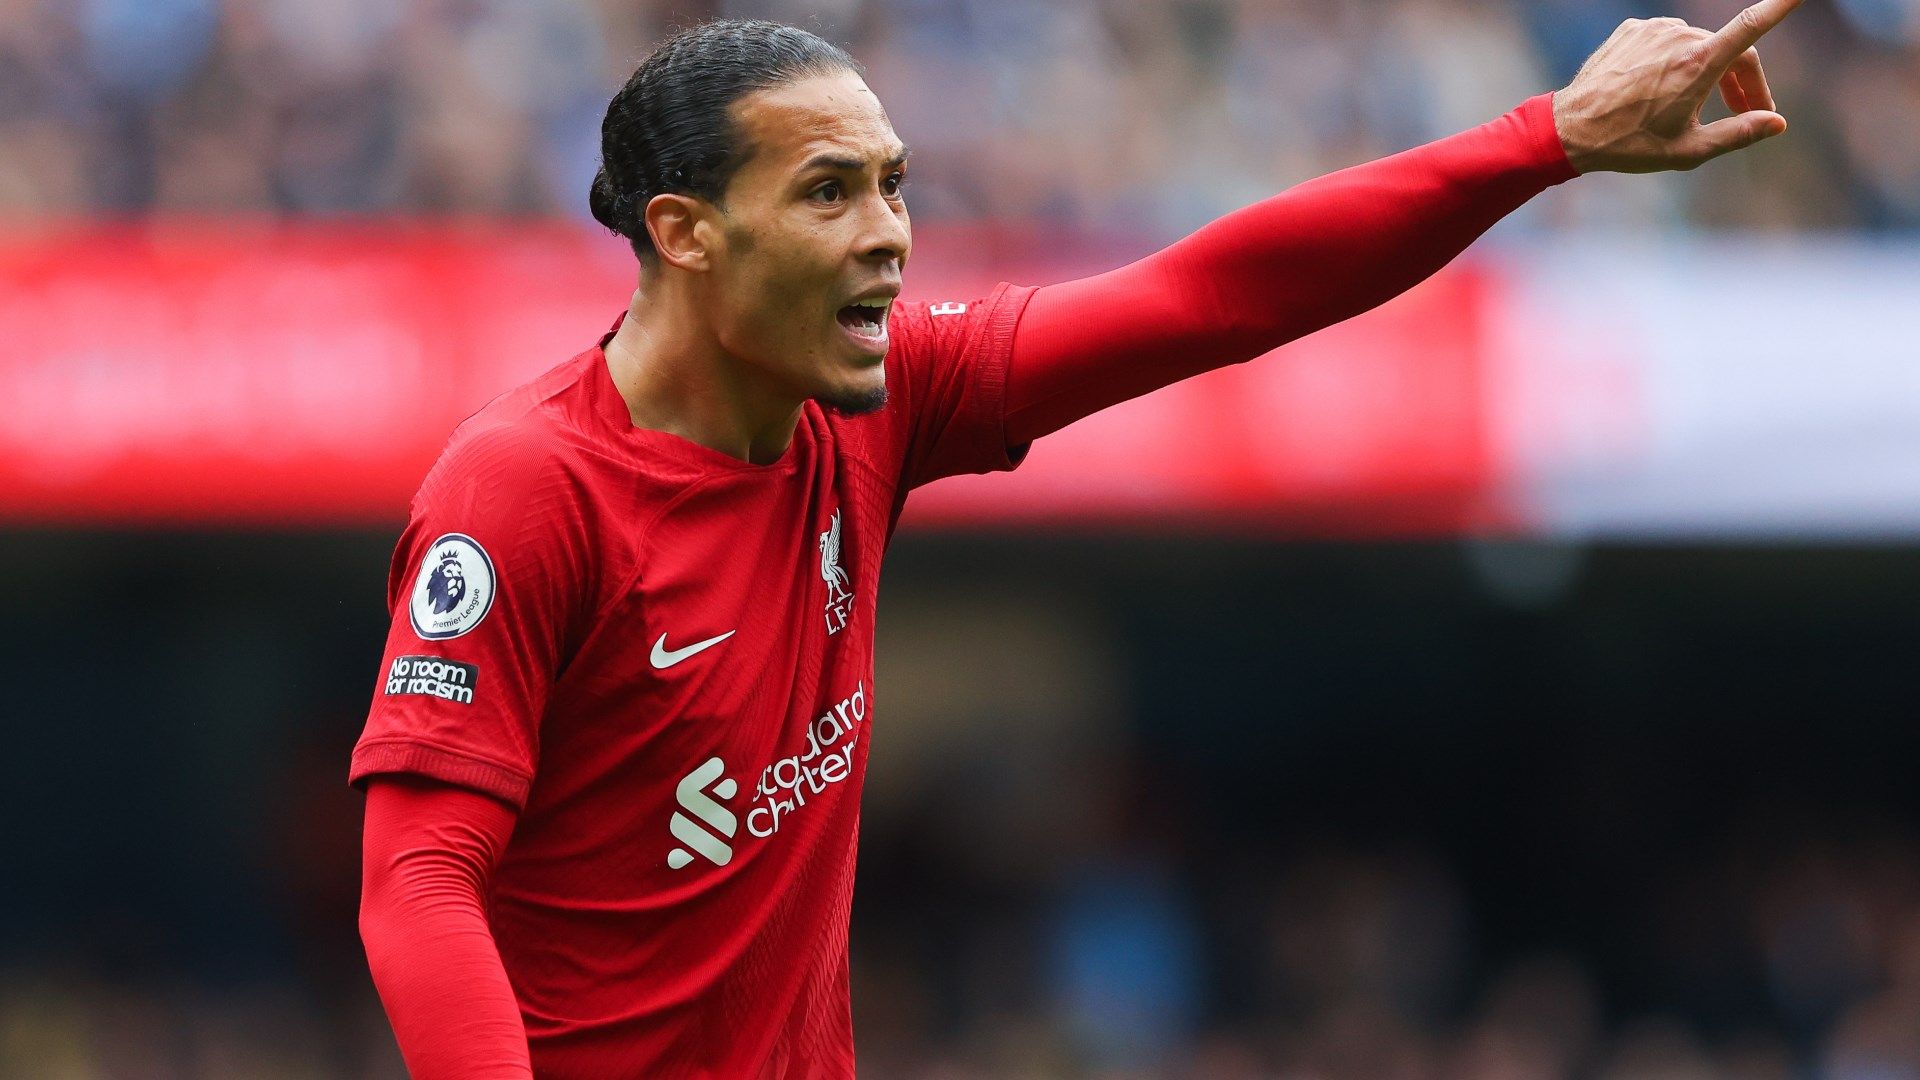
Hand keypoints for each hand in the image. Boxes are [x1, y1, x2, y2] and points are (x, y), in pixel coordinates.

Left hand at [1552, 0, 1800, 173]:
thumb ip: (1738, 134)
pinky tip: (1662, 90)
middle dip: (1743, 82)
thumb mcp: (1689, 150)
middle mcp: (1679, 37)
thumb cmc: (1630, 144)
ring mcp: (1653, 30)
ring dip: (1708, 71)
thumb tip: (1776, 123)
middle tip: (1748, 112)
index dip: (1780, 6)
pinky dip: (1674, 62)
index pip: (1752, 28)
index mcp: (1699, 62)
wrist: (1569, 130)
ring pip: (1697, 46)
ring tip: (1700, 107)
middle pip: (1729, 52)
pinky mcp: (1631, 30)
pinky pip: (1665, 42)